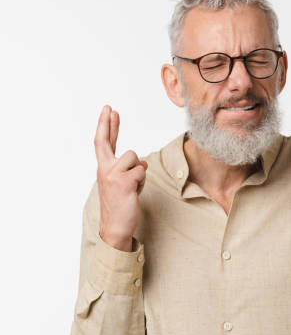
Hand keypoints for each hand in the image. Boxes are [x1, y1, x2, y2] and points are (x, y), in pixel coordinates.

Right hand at [94, 105, 147, 251]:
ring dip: (139, 172)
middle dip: (108, 123)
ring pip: (136, 158)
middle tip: (110, 108)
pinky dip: (143, 181)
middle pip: (106, 141)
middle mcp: (104, 169)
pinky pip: (142, 171)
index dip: (108, 126)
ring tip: (133, 186)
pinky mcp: (123, 181)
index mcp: (104, 169)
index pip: (104, 143)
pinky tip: (135, 192)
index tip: (109, 111)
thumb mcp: (121, 184)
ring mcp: (112, 175)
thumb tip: (140, 160)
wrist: (115, 226)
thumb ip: (127, 169)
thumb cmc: (121, 205)